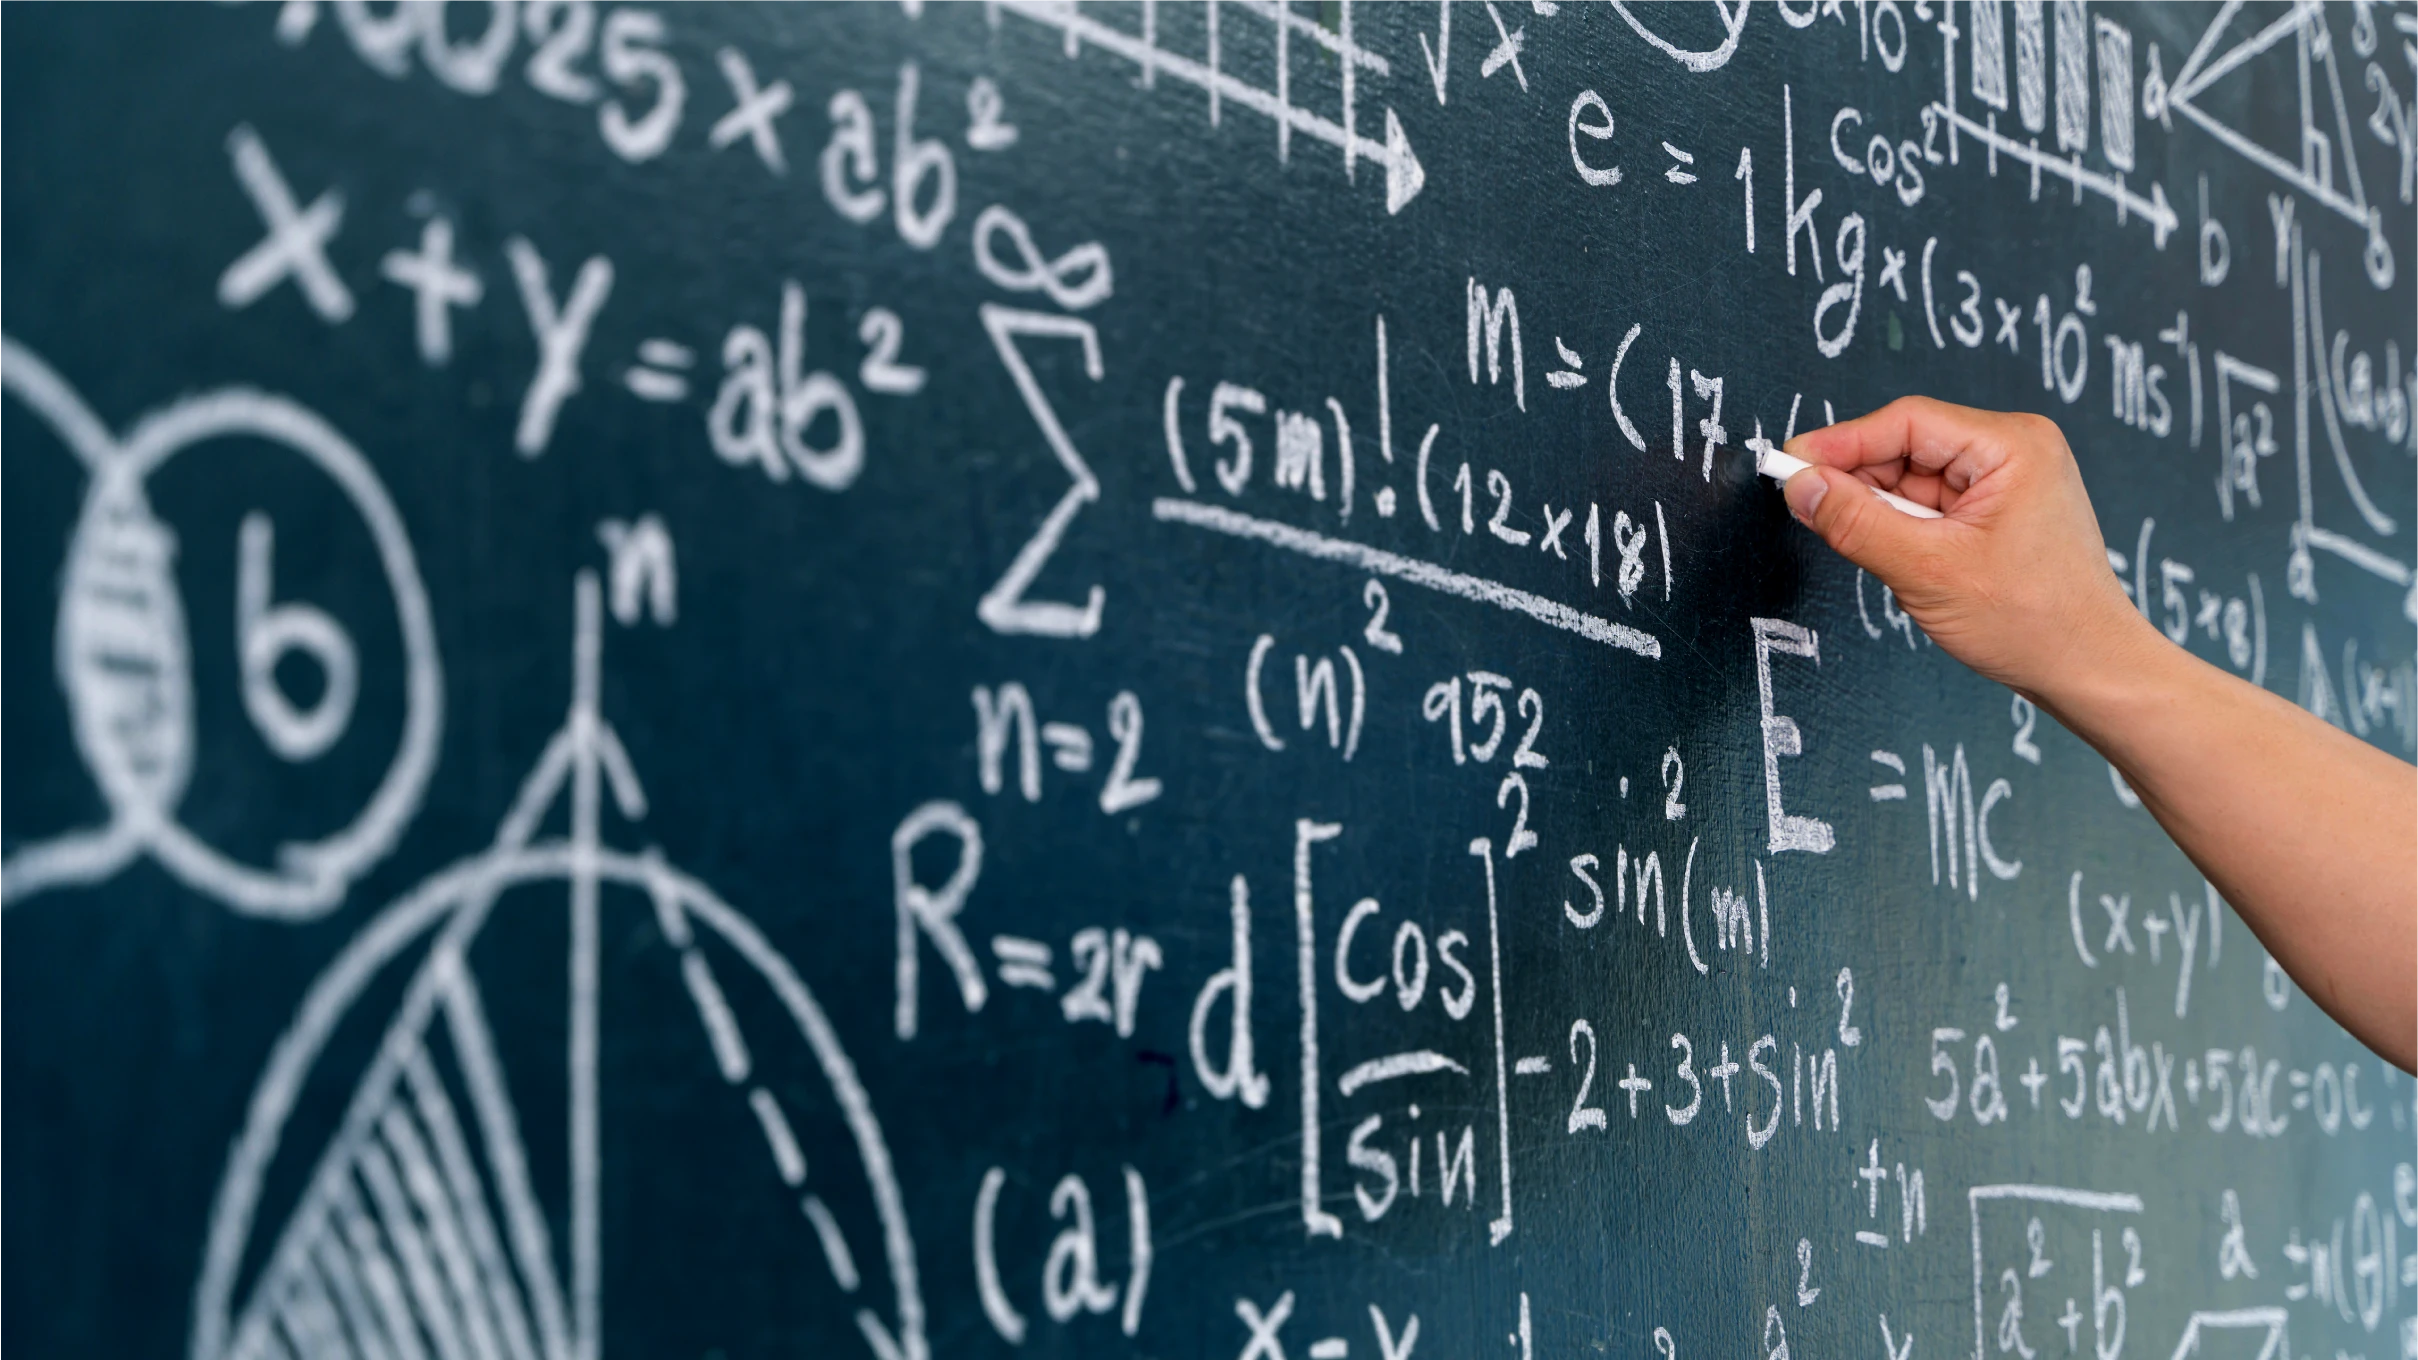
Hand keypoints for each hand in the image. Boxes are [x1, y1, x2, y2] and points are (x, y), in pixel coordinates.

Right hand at [1780, 396, 2158, 705]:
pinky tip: (1904, 559)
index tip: (1789, 465)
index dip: (1840, 443)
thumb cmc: (2035, 623)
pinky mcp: (1998, 509)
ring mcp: (2008, 479)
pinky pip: (1931, 504)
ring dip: (1883, 512)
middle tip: (1811, 512)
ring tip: (1884, 556)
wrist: (2090, 669)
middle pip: (1906, 446)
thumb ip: (1856, 523)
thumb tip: (1802, 486)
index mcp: (2012, 445)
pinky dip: (1904, 527)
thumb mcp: (1928, 571)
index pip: (1905, 422)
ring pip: (1913, 479)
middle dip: (1860, 483)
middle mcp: (2014, 450)